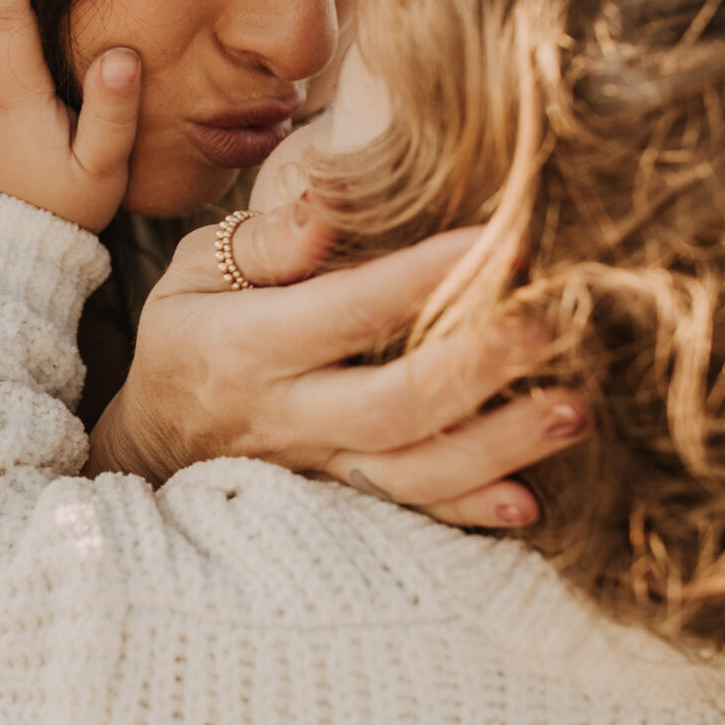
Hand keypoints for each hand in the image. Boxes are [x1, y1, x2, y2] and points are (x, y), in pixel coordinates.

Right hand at [89, 203, 587, 528]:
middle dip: (484, 364)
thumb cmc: (189, 335)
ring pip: (413, 473)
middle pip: (395, 402)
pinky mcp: (335, 508)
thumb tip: (331, 206)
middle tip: (558, 324)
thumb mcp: (197, 270)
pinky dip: (470, 513)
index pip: (349, 309)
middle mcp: (282, 416)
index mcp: (246, 345)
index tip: (506, 240)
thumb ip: (266, 240)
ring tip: (574, 410)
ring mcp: (312, 472)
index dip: (429, 276)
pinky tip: (530, 500)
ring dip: (500, 447)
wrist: (150, 444)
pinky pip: (407, 517)